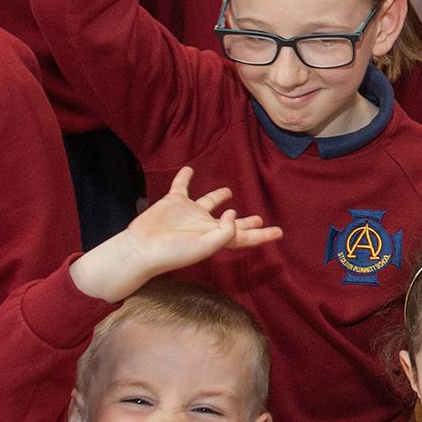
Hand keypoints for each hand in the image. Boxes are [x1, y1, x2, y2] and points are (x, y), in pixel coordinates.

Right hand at [72, 167, 281, 300]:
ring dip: (218, 197)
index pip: (244, 237)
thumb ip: (224, 232)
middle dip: (245, 222)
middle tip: (259, 218)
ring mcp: (189, 213)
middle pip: (230, 222)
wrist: (142, 249)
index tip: (278, 232)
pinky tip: (189, 169)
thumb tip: (233, 214)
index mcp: (215, 238)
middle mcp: (205, 225)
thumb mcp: (204, 246)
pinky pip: (181, 186)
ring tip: (229, 192)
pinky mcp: (173, 202)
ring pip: (208, 202)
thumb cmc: (174, 252)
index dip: (262, 235)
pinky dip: (184, 178)